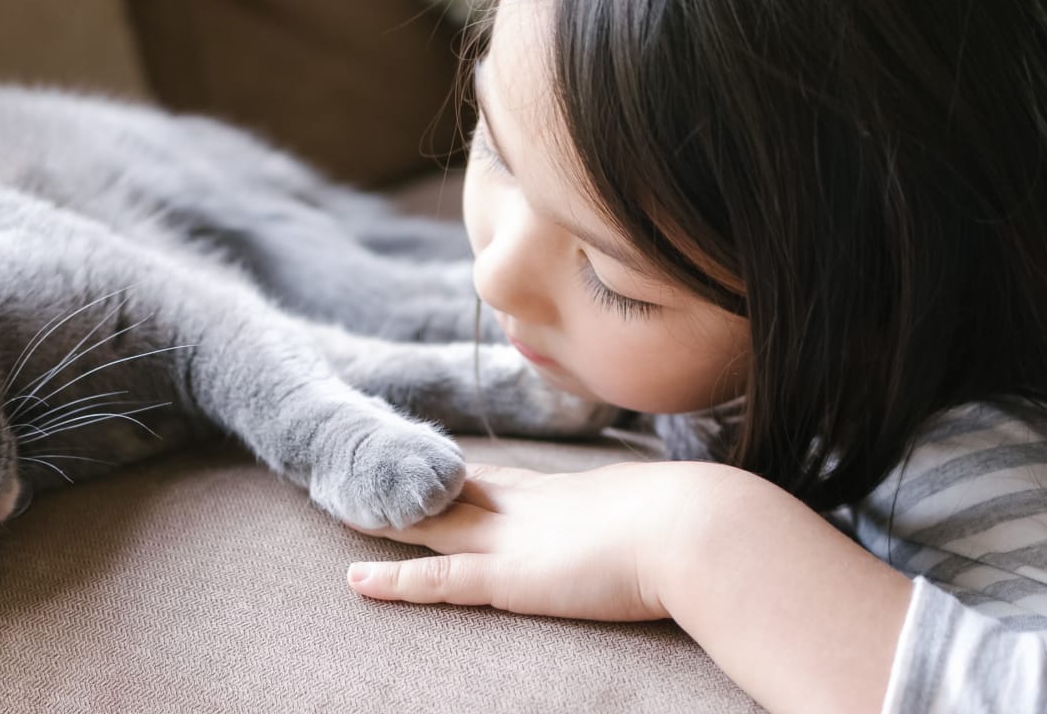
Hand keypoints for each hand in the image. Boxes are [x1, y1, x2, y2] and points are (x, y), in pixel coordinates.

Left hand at [346, 460, 729, 622]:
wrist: (700, 531)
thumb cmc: (702, 527)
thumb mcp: (670, 514)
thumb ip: (654, 522)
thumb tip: (689, 521)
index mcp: (564, 493)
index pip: (498, 480)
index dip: (461, 475)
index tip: (435, 465)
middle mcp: (528, 509)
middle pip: (454, 493)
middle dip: (411, 486)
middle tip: (370, 472)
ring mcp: (512, 542)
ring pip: (431, 527)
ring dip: (387, 522)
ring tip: (343, 511)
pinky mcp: (506, 579)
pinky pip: (436, 580)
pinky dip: (394, 581)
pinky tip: (356, 579)